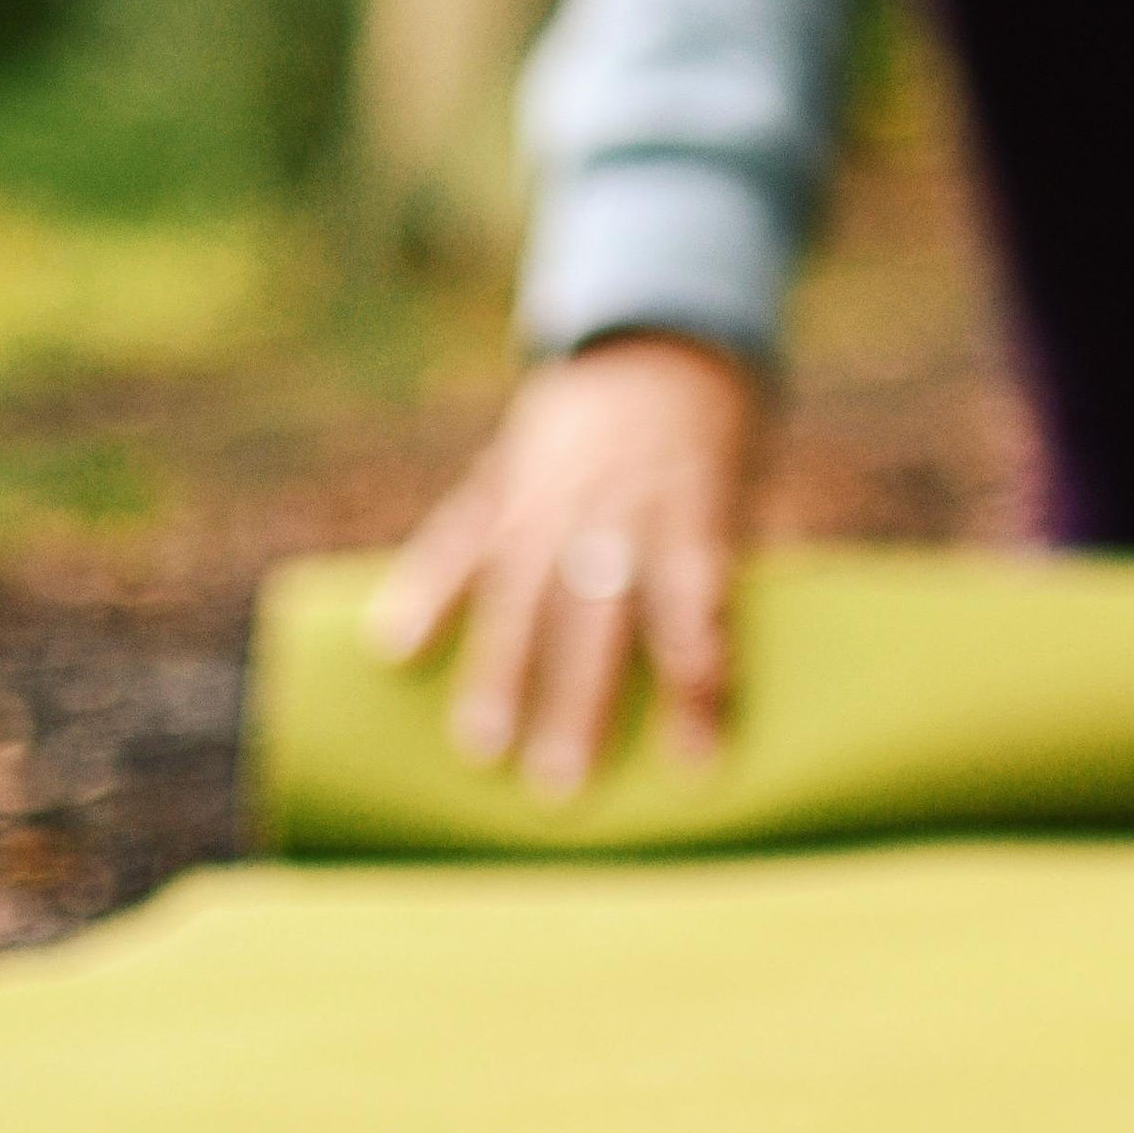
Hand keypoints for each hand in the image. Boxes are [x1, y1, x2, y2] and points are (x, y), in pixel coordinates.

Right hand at [366, 334, 757, 795]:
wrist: (659, 344)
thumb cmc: (712, 451)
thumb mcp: (741, 498)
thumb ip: (726, 580)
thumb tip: (728, 688)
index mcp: (690, 507)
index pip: (694, 602)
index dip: (694, 680)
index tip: (695, 762)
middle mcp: (618, 502)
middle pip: (595, 609)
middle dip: (577, 698)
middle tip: (562, 787)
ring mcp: (553, 490)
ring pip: (520, 583)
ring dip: (498, 667)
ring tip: (478, 748)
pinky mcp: (504, 478)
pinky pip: (459, 532)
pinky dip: (424, 586)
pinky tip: (392, 645)